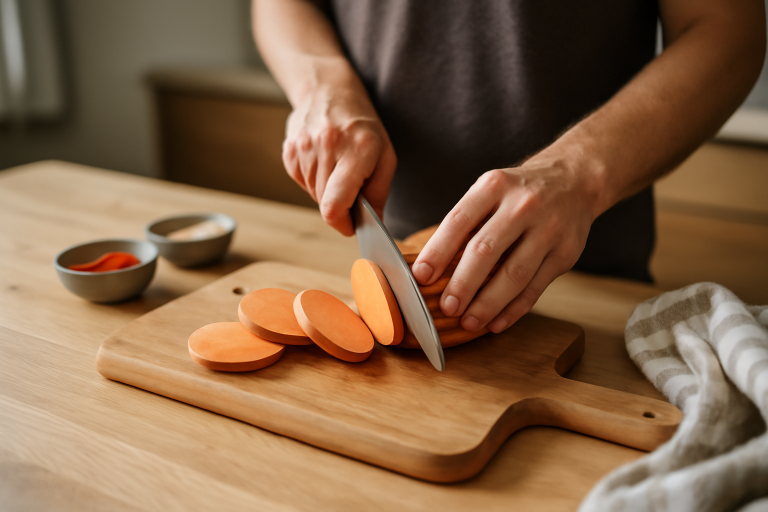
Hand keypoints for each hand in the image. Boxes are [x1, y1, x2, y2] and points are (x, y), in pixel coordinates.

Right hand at [282, 89, 396, 235]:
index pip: (335, 204)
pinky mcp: (289, 150)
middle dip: (339, 205)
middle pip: (325, 202)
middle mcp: (327, 146)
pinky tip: (323, 161)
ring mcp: (304, 147)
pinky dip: (313, 180)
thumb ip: (379, 192)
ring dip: (326, 191)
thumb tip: (374, 224)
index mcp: (356, 150)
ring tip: (337, 167)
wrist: (328, 91)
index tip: (350, 226)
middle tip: (351, 187)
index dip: (342, 224)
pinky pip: (300, 181)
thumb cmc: (363, 127)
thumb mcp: (385, 156)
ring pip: (312, 193)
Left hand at [411, 157, 597, 332]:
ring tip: (469, 322)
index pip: (459, 221)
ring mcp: (548, 229)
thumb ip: (465, 223)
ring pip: (514, 274)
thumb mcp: (490, 191)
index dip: (437, 252)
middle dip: (463, 284)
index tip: (420, 277)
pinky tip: (496, 323)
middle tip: (447, 308)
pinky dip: (514, 309)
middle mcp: (523, 205)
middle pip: (486, 250)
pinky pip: (536, 287)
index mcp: (494, 186)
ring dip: (488, 304)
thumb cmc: (518, 193)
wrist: (574, 180)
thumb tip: (429, 267)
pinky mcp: (566, 252)